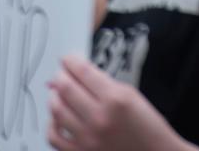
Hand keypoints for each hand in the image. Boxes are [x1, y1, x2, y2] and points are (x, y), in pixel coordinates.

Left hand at [48, 54, 192, 150]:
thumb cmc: (146, 126)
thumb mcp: (131, 95)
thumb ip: (104, 82)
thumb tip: (79, 73)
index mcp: (114, 98)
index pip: (82, 71)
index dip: (70, 61)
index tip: (68, 59)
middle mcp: (99, 118)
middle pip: (66, 88)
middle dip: (60, 76)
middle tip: (61, 73)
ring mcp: (87, 139)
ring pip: (57, 110)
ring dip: (54, 96)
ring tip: (57, 91)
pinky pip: (54, 137)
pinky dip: (52, 124)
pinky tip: (57, 117)